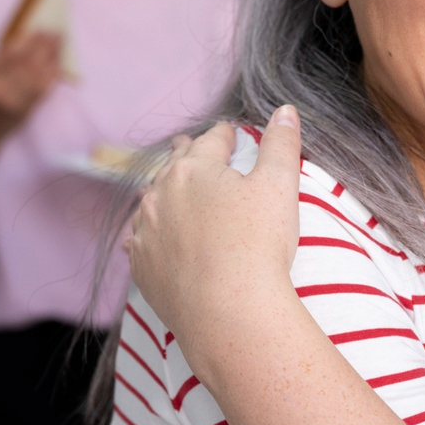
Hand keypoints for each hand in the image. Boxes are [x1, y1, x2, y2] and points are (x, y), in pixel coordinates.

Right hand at [0, 32, 63, 142]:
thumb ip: (3, 60)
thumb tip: (29, 38)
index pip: (11, 53)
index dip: (29, 40)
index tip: (42, 30)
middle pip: (26, 62)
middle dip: (44, 46)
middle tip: (57, 34)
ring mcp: (11, 101)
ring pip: (36, 75)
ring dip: (51, 58)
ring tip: (60, 46)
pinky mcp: (23, 111)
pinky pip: (42, 90)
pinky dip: (52, 75)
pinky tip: (57, 65)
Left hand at [124, 108, 302, 351]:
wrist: (228, 312)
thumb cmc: (258, 246)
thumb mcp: (279, 186)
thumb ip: (281, 144)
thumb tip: (285, 111)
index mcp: (193, 169)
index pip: (212, 140)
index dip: (225, 135)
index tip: (230, 133)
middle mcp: (161, 194)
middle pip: (175, 165)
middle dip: (186, 154)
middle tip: (187, 145)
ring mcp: (147, 232)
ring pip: (151, 201)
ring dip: (160, 192)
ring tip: (163, 186)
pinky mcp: (142, 267)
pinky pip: (140, 242)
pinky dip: (146, 234)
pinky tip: (145, 236)